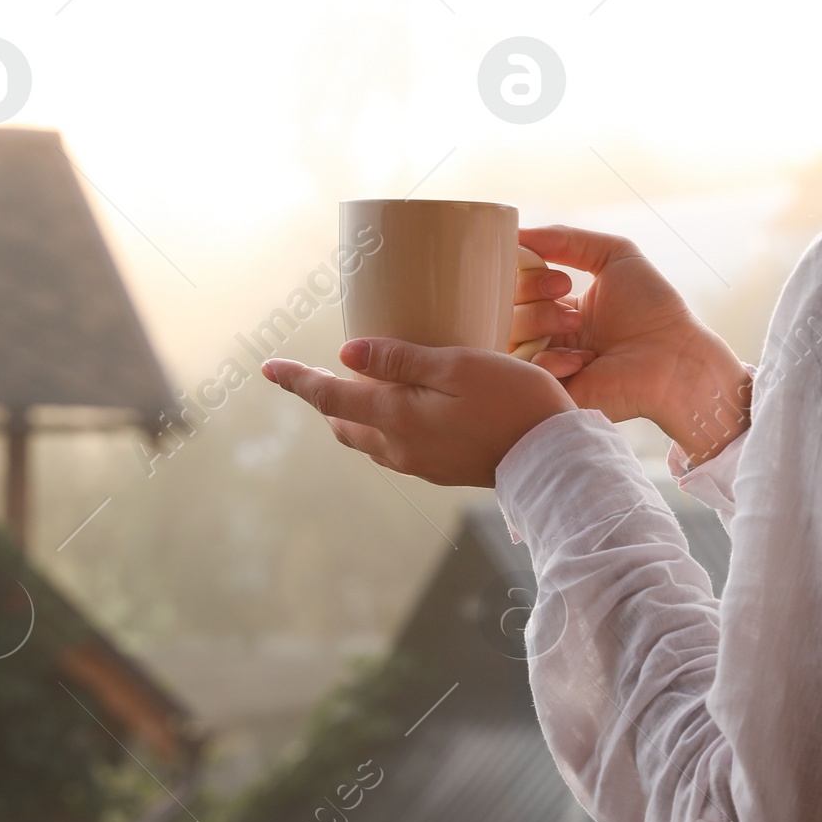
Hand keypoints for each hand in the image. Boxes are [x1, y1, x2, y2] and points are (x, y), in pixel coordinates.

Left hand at [262, 338, 574, 485]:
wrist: (554, 458)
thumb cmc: (514, 400)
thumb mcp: (458, 365)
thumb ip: (401, 360)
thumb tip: (348, 353)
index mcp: (396, 416)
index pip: (330, 396)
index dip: (297, 380)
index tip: (268, 367)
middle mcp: (398, 446)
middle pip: (343, 421)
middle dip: (324, 397)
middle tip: (310, 374)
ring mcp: (418, 462)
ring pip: (367, 437)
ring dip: (352, 413)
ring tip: (354, 387)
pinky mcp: (440, 469)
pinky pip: (394, 446)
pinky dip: (382, 424)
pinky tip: (402, 409)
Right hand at [514, 226, 749, 464]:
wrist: (677, 356)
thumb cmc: (653, 308)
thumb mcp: (614, 255)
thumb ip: (566, 239)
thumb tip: (517, 233)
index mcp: (559, 308)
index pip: (516, 286)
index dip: (525, 274)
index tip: (558, 276)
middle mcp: (549, 337)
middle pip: (505, 309)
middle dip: (529, 293)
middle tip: (562, 292)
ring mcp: (549, 366)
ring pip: (509, 338)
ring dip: (539, 322)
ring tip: (576, 324)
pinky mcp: (555, 395)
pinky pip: (527, 374)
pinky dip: (551, 361)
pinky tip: (584, 361)